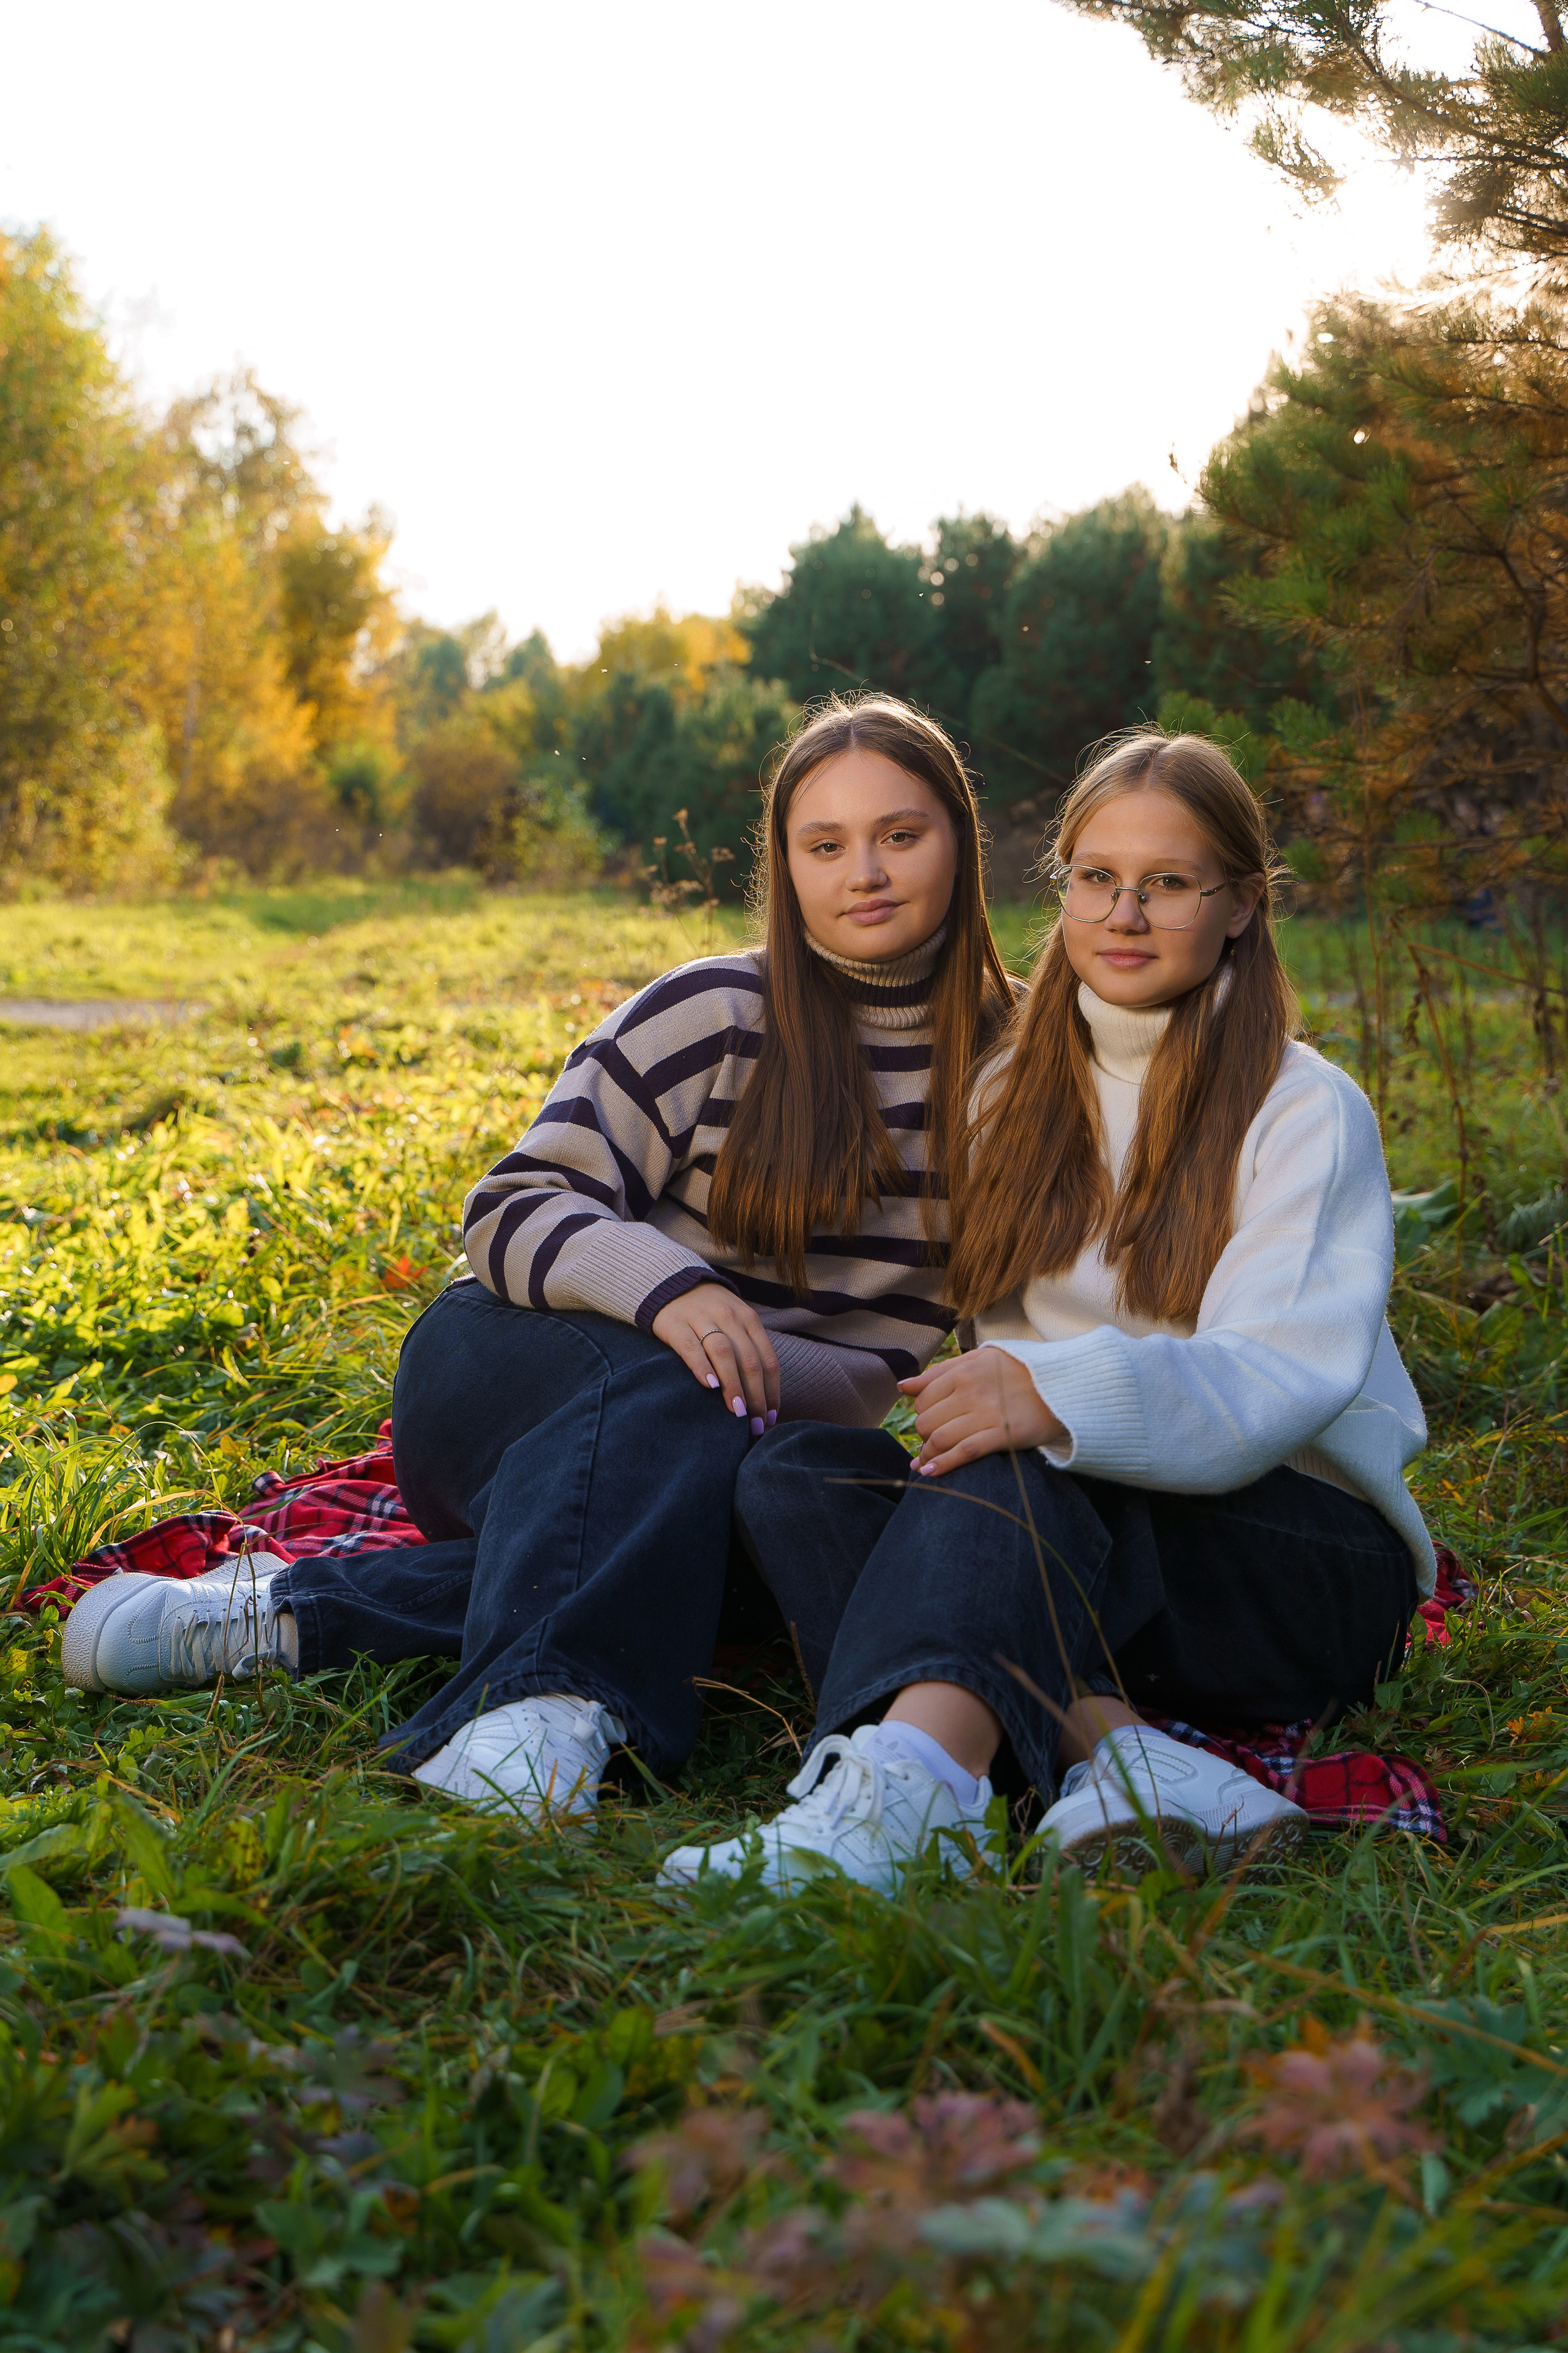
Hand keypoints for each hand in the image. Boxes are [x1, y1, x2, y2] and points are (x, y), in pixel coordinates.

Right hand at [652, 1282, 779, 1433]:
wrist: (670, 1283)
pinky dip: (702, 1367)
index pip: (767, 1359)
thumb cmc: (709, 1314)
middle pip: (749, 1360)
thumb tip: (763, 1398)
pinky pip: (691, 1347)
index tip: (770, 1416)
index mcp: (748, 1319)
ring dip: (733, 1385)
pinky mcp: (675, 1324)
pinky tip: (710, 1386)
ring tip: (737, 1411)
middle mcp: (729, 1317)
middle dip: (756, 1395)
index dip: (772, 1391)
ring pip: (724, 1354)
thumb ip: (748, 1350)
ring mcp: (702, 1318)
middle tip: (755, 1423)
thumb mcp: (734, 1323)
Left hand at [899, 1346, 1064, 1476]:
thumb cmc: (1019, 1370)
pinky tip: (930, 1473)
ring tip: (926, 1462)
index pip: (923, 1400)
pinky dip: (943, 1464)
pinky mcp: (1003, 1436)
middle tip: (932, 1443)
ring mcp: (987, 1414)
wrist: (1064, 1384)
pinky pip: (964, 1452)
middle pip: (927, 1421)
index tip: (931, 1423)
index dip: (922, 1414)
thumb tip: (903, 1386)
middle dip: (925, 1435)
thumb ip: (940, 1373)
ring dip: (929, 1454)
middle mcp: (971, 1392)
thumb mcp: (979, 1360)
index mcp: (964, 1371)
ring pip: (940, 1438)